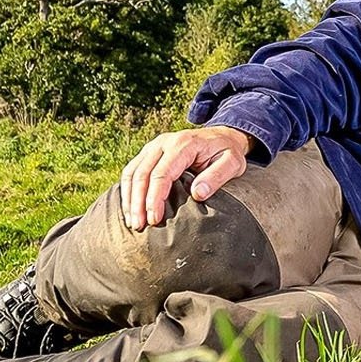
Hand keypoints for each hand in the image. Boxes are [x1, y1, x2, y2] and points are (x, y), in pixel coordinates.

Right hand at [118, 125, 253, 230]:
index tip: (154, 219)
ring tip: (132, 221)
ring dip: (129, 198)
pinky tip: (130, 208)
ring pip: (132, 172)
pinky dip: (128, 190)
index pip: (162, 174)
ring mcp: (154, 146)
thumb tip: (197, 194)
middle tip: (139, 226)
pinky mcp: (149, 152)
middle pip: (142, 174)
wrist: (222, 136)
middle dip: (138, 202)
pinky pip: (132, 170)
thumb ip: (217, 177)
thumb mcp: (232, 163)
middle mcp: (164, 142)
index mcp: (183, 144)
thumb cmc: (227, 152)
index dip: (155, 198)